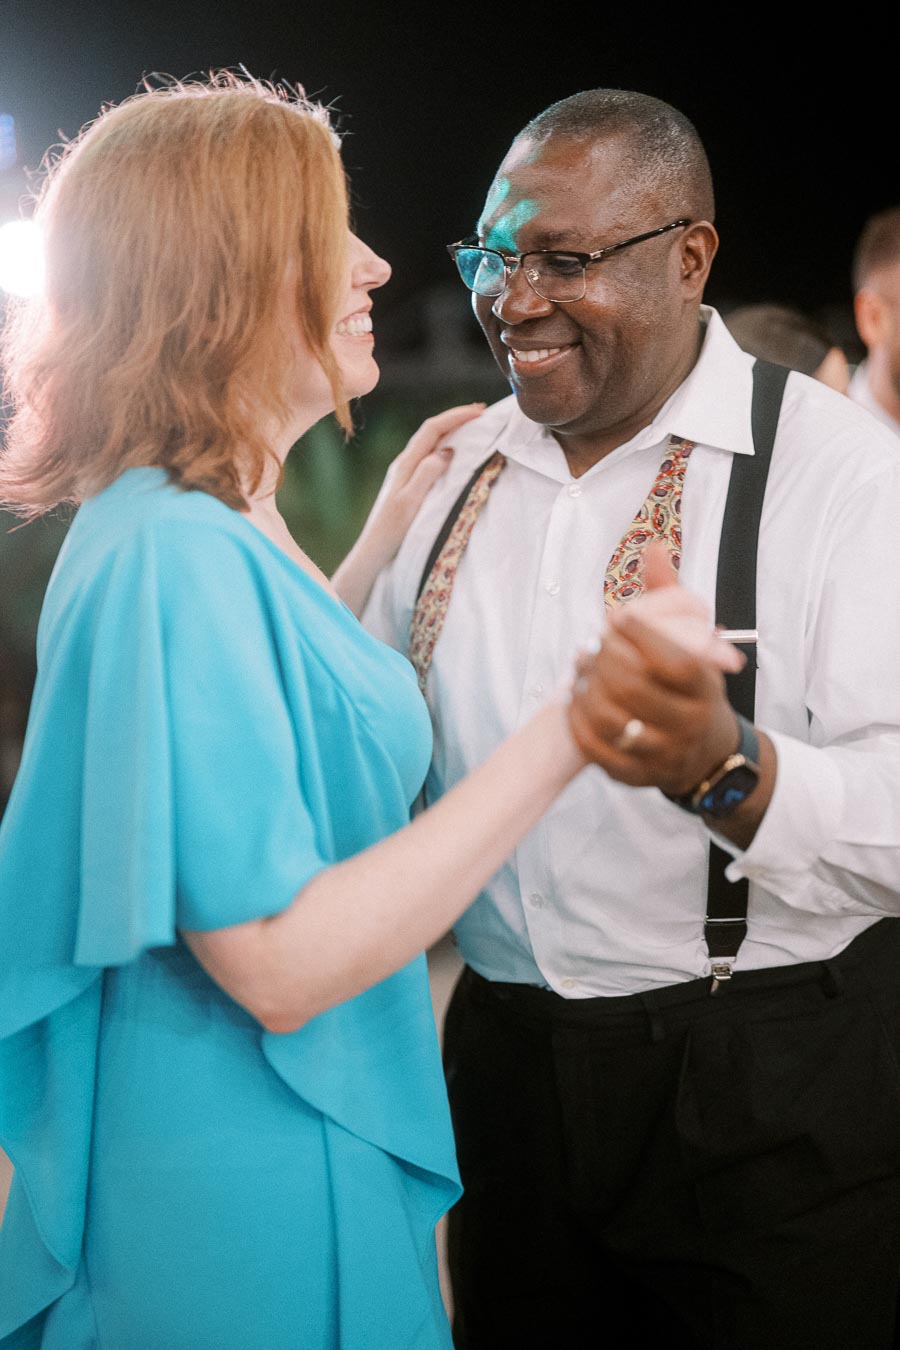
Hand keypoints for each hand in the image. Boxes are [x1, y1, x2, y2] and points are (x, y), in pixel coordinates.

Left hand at [332, 402, 484, 615]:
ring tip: (472, 426)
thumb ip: (427, 473)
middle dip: (456, 418)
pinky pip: (429, 456)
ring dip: (451, 430)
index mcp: (406, 463)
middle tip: (481, 412)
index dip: (456, 416)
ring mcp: (405, 473)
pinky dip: (446, 446)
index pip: (432, 429)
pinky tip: (454, 452)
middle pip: (431, 431)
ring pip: (430, 443)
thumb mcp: (411, 502)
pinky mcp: (408, 484)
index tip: (479, 411)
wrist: (373, 551)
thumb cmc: (391, 530)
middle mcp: (405, 464)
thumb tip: (448, 449)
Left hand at [568, 544, 742, 792]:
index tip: (615, 617)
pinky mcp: (637, 777)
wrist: (705, 752)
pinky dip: (579, 722)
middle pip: (635, 688)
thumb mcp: (693, 643)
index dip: (641, 636)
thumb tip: (653, 547)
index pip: (674, 660)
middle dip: (604, 660)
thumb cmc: (690, 685)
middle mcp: (689, 723)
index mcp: (705, 687)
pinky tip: (574, 700)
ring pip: (612, 721)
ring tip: (579, 671)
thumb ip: (671, 597)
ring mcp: (663, 753)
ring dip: (586, 691)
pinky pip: (598, 750)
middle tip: (589, 645)